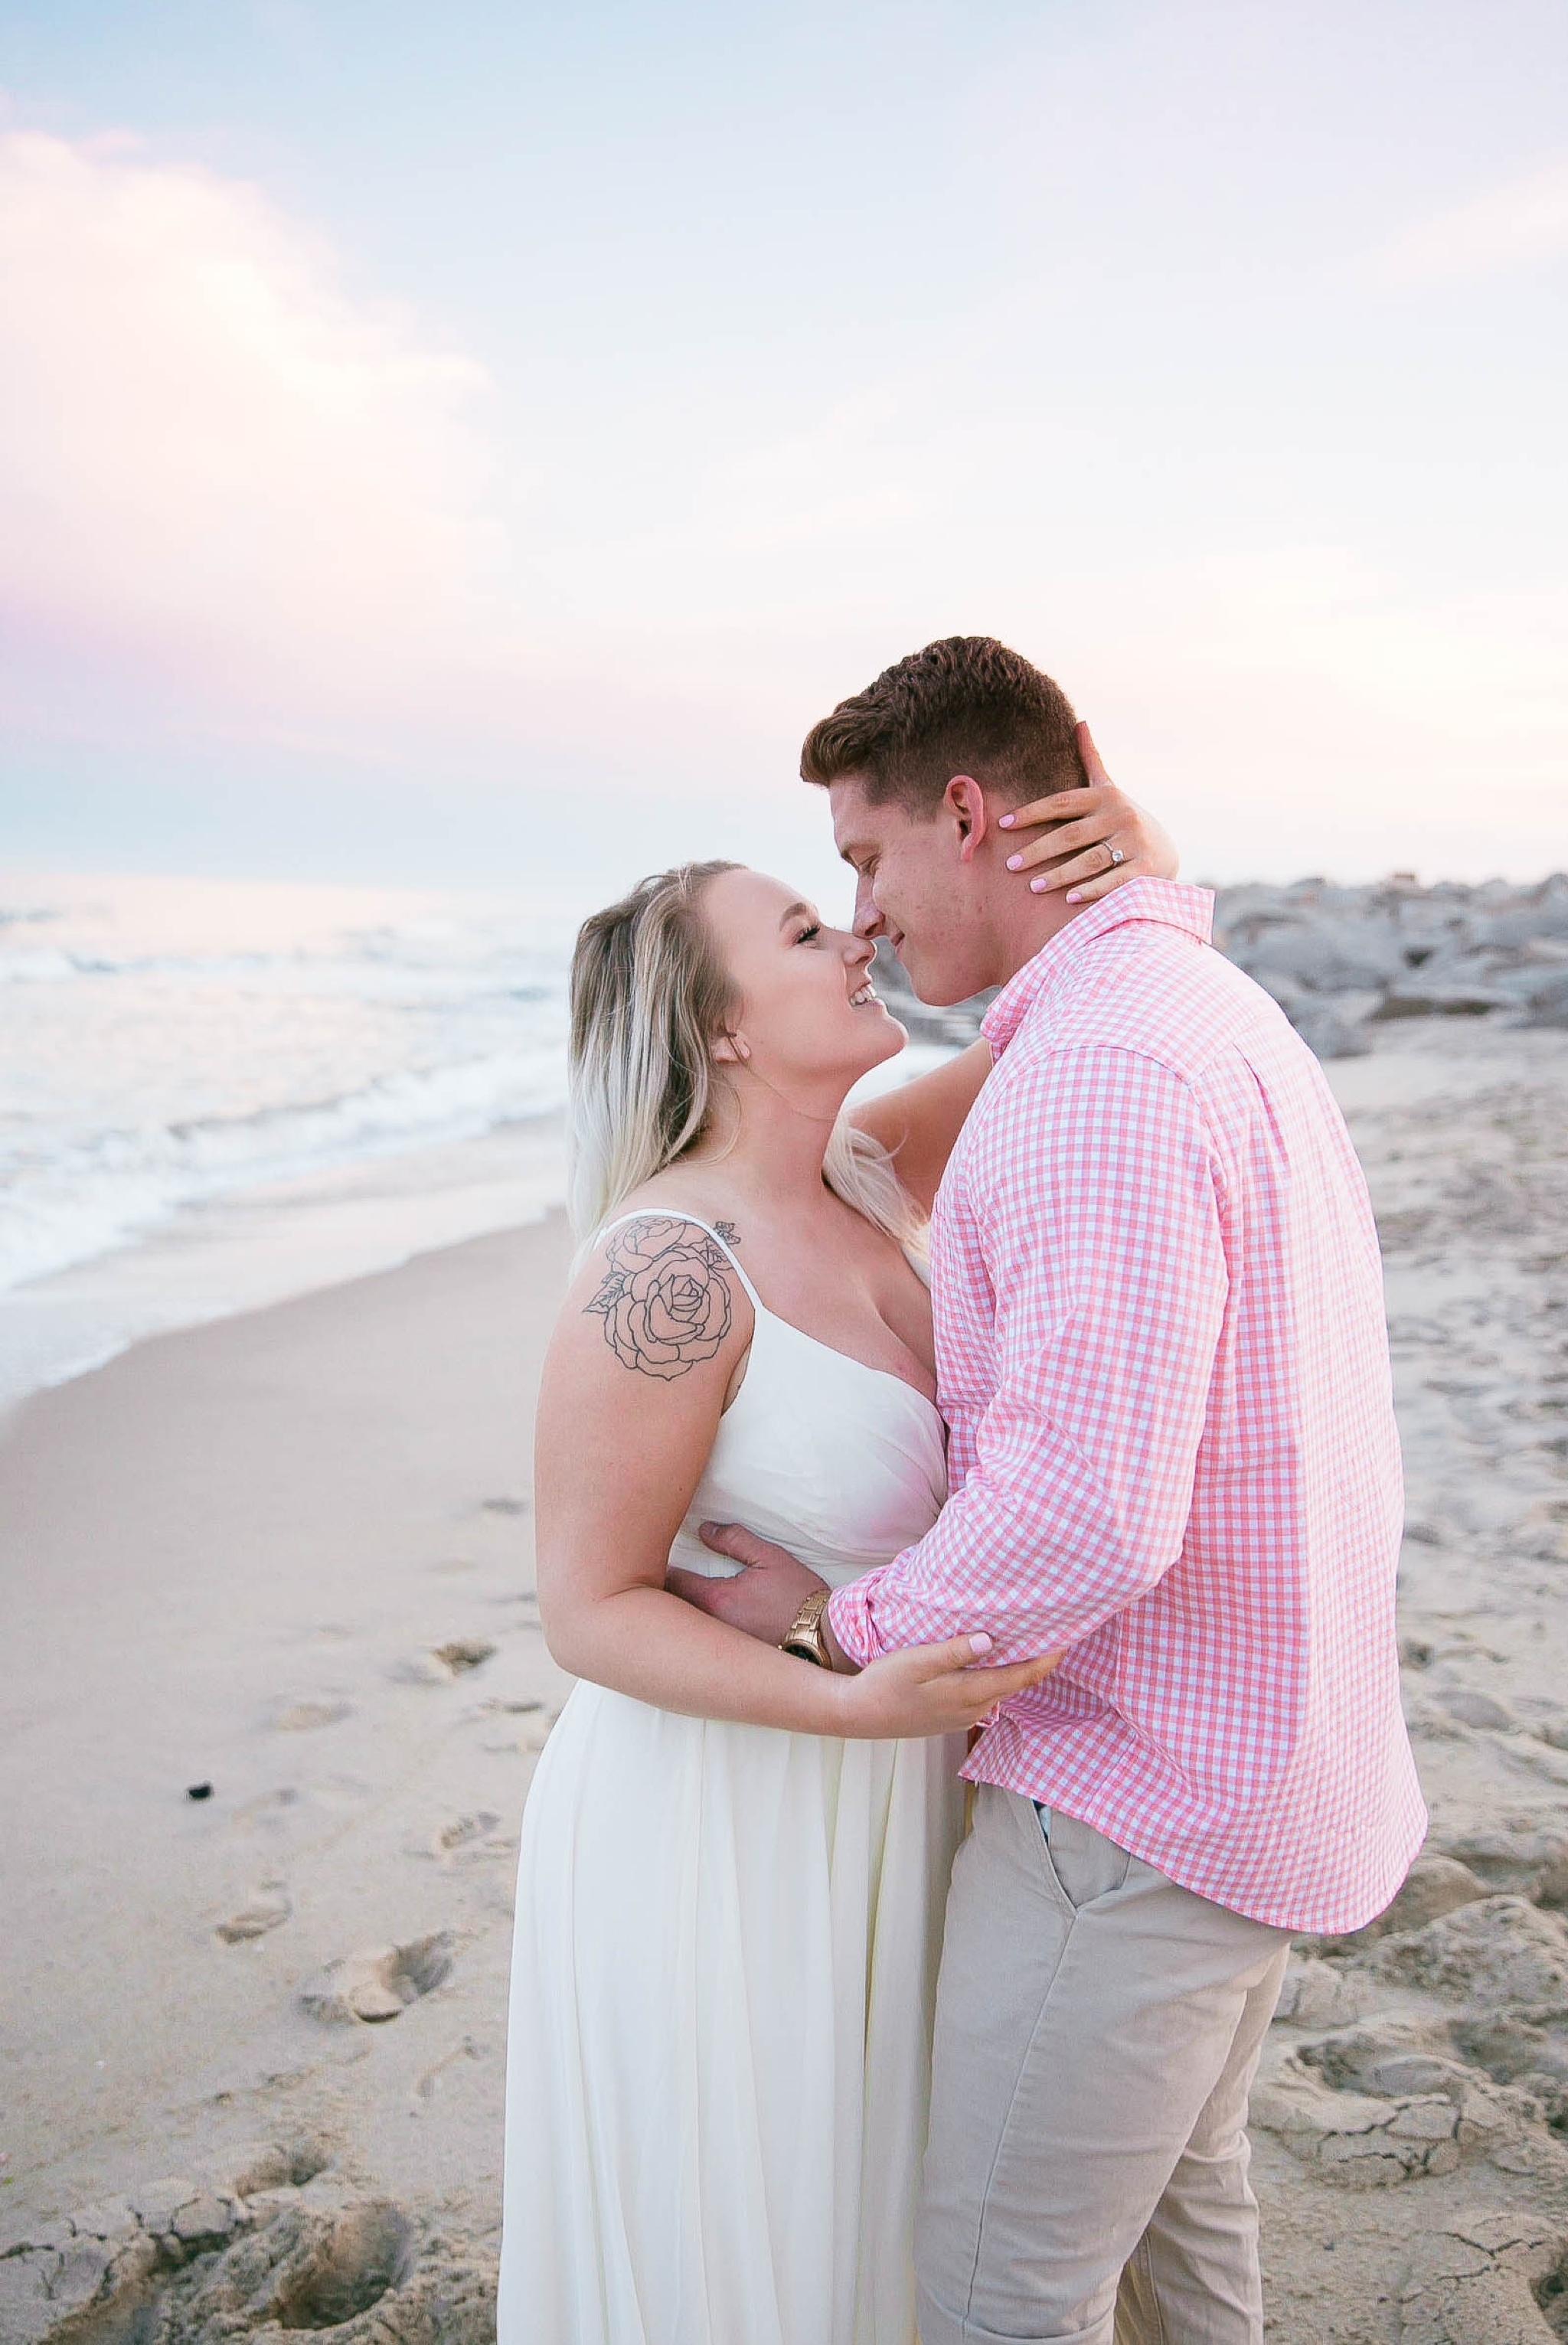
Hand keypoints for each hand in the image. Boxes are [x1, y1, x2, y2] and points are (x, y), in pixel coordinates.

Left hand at [666, 1522, 826, 1644]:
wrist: (825, 1637)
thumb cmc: (799, 1596)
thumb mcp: (769, 1557)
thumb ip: (734, 1539)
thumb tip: (705, 1530)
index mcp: (716, 1598)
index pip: (673, 1580)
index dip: (664, 1567)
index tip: (662, 1558)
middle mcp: (711, 1625)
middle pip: (672, 1607)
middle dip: (667, 1591)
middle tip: (663, 1576)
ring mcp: (720, 1645)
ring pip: (687, 1625)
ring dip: (681, 1611)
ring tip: (680, 1596)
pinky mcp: (731, 1657)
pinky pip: (705, 1639)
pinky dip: (699, 1629)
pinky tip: (706, 1621)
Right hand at [833, 1635, 1060, 1739]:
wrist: (860, 1715)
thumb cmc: (885, 1683)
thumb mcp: (916, 1662)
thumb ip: (953, 1652)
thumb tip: (989, 1640)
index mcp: (970, 1693)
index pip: (1023, 1676)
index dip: (1048, 1658)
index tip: (1068, 1636)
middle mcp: (975, 1709)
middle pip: (1017, 1683)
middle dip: (1038, 1659)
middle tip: (1053, 1629)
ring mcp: (965, 1716)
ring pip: (1002, 1689)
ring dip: (1017, 1667)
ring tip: (1027, 1638)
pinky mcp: (954, 1716)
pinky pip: (986, 1694)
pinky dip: (997, 1676)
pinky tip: (992, 1659)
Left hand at [997, 720, 1177, 902]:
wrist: (1166, 851)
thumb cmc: (1123, 820)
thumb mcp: (1109, 789)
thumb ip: (1092, 760)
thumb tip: (1080, 722)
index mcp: (1105, 796)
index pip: (1061, 802)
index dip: (1032, 812)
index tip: (1004, 824)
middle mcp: (1121, 816)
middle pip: (1071, 835)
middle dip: (1039, 850)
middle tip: (1011, 865)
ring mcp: (1135, 843)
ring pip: (1089, 860)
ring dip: (1059, 875)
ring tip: (1032, 887)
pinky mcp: (1146, 869)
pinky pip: (1113, 882)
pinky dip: (1091, 890)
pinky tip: (1067, 900)